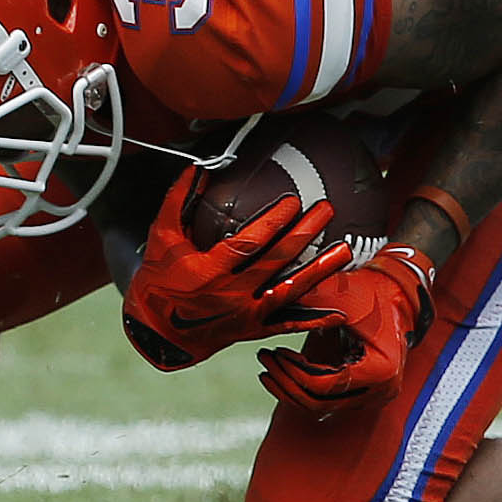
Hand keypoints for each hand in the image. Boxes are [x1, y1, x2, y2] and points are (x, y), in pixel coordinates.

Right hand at [121, 165, 353, 370]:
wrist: (157, 332)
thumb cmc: (158, 280)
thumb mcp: (162, 237)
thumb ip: (178, 201)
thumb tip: (198, 169)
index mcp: (209, 271)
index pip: (249, 244)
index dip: (273, 223)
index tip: (293, 202)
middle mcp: (231, 296)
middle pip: (276, 263)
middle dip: (303, 234)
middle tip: (325, 211)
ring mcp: (245, 316)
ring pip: (289, 292)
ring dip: (318, 271)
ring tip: (344, 250)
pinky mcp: (252, 330)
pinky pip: (286, 325)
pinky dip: (313, 320)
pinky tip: (338, 312)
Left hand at [257, 245, 435, 416]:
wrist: (394, 294)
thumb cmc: (370, 291)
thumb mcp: (336, 294)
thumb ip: (303, 301)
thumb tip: (267, 300)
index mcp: (380, 370)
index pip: (325, 385)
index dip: (293, 372)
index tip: (276, 354)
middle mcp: (381, 390)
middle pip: (321, 403)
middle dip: (287, 383)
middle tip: (265, 360)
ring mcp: (373, 395)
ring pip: (321, 406)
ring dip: (291, 388)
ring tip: (269, 367)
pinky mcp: (364, 393)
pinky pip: (327, 400)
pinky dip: (304, 388)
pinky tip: (284, 372)